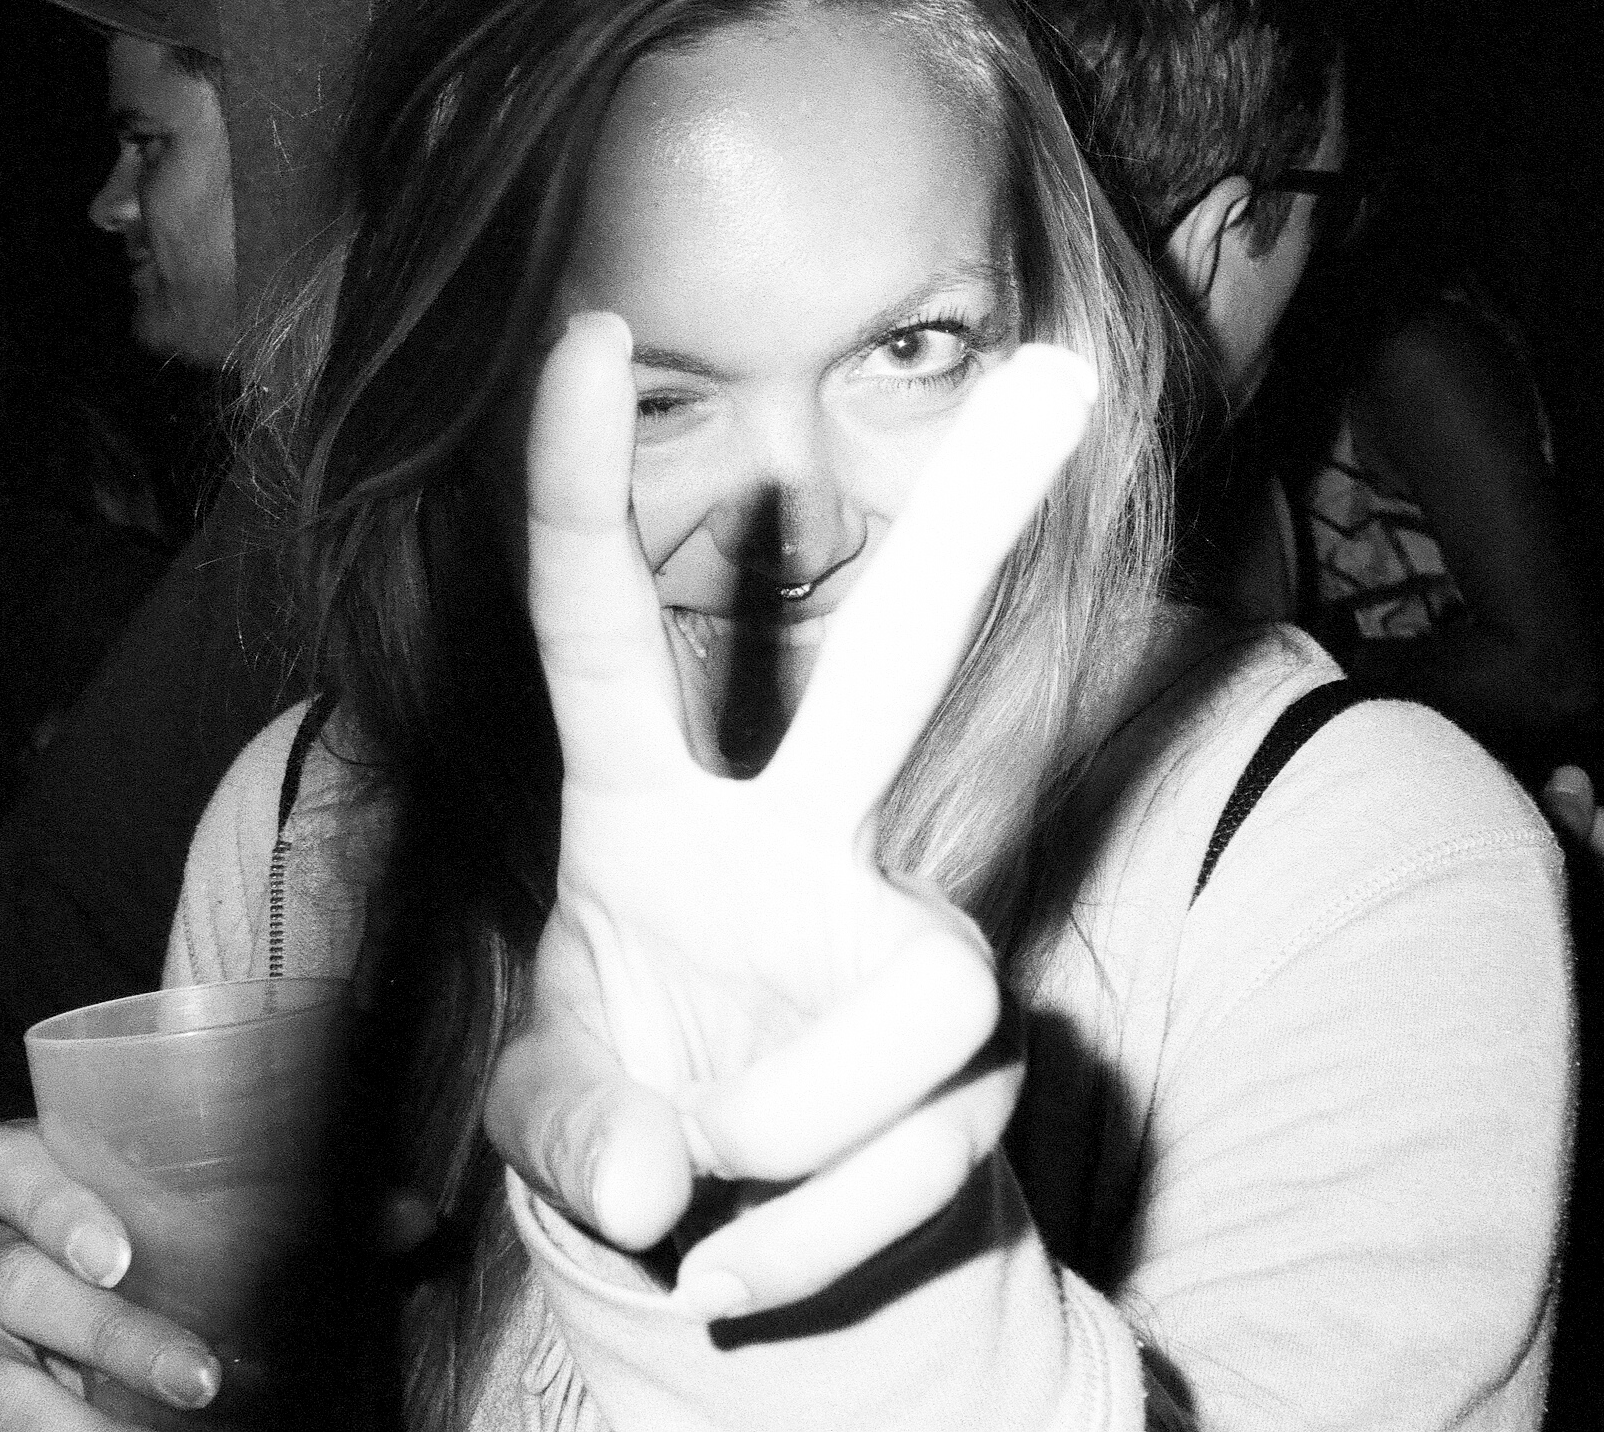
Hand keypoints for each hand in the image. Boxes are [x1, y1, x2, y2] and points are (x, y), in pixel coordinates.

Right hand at [0, 1121, 217, 1431]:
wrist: (62, 1321)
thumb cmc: (141, 1252)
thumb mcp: (166, 1222)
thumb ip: (196, 1222)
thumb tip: (289, 1247)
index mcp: (7, 1171)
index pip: (5, 1167)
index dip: (56, 1209)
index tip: (116, 1260)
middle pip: (11, 1281)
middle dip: (112, 1337)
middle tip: (195, 1377)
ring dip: (75, 1420)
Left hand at [487, 314, 1092, 1321]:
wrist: (721, 1228)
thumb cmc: (618, 1111)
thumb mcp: (545, 1119)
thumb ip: (570, 1133)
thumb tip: (665, 1175)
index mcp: (643, 815)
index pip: (602, 629)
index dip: (582, 488)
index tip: (586, 333)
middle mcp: (795, 844)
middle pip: (894, 667)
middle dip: (978, 520)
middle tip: (1058, 370)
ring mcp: (900, 938)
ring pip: (930, 1001)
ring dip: (801, 1140)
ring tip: (704, 1200)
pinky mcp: (974, 1051)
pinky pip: (920, 1150)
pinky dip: (812, 1240)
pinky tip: (739, 1271)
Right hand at [1540, 767, 1603, 1038]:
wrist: (1499, 1082)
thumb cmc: (1519, 972)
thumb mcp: (1539, 877)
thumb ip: (1562, 822)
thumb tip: (1574, 781)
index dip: (1592, 823)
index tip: (1545, 829)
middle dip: (1582, 875)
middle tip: (1524, 873)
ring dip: (1579, 925)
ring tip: (1521, 925)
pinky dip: (1581, 970)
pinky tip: (1529, 976)